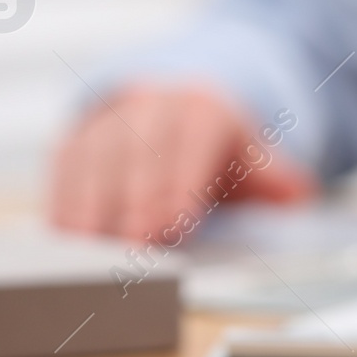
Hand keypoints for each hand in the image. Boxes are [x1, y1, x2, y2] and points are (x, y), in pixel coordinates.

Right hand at [51, 82, 315, 240]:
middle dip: (132, 204)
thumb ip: (277, 181)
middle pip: (137, 154)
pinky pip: (65, 164)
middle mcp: (153, 105)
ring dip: (89, 206)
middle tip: (129, 250)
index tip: (170, 228)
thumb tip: (295, 195)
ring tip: (89, 251)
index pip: (189, 148)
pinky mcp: (77, 136)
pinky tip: (63, 235)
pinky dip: (62, 199)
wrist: (182, 110)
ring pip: (94, 159)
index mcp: (204, 110)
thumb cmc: (222, 152)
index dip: (177, 188)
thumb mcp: (257, 160)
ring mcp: (111, 117)